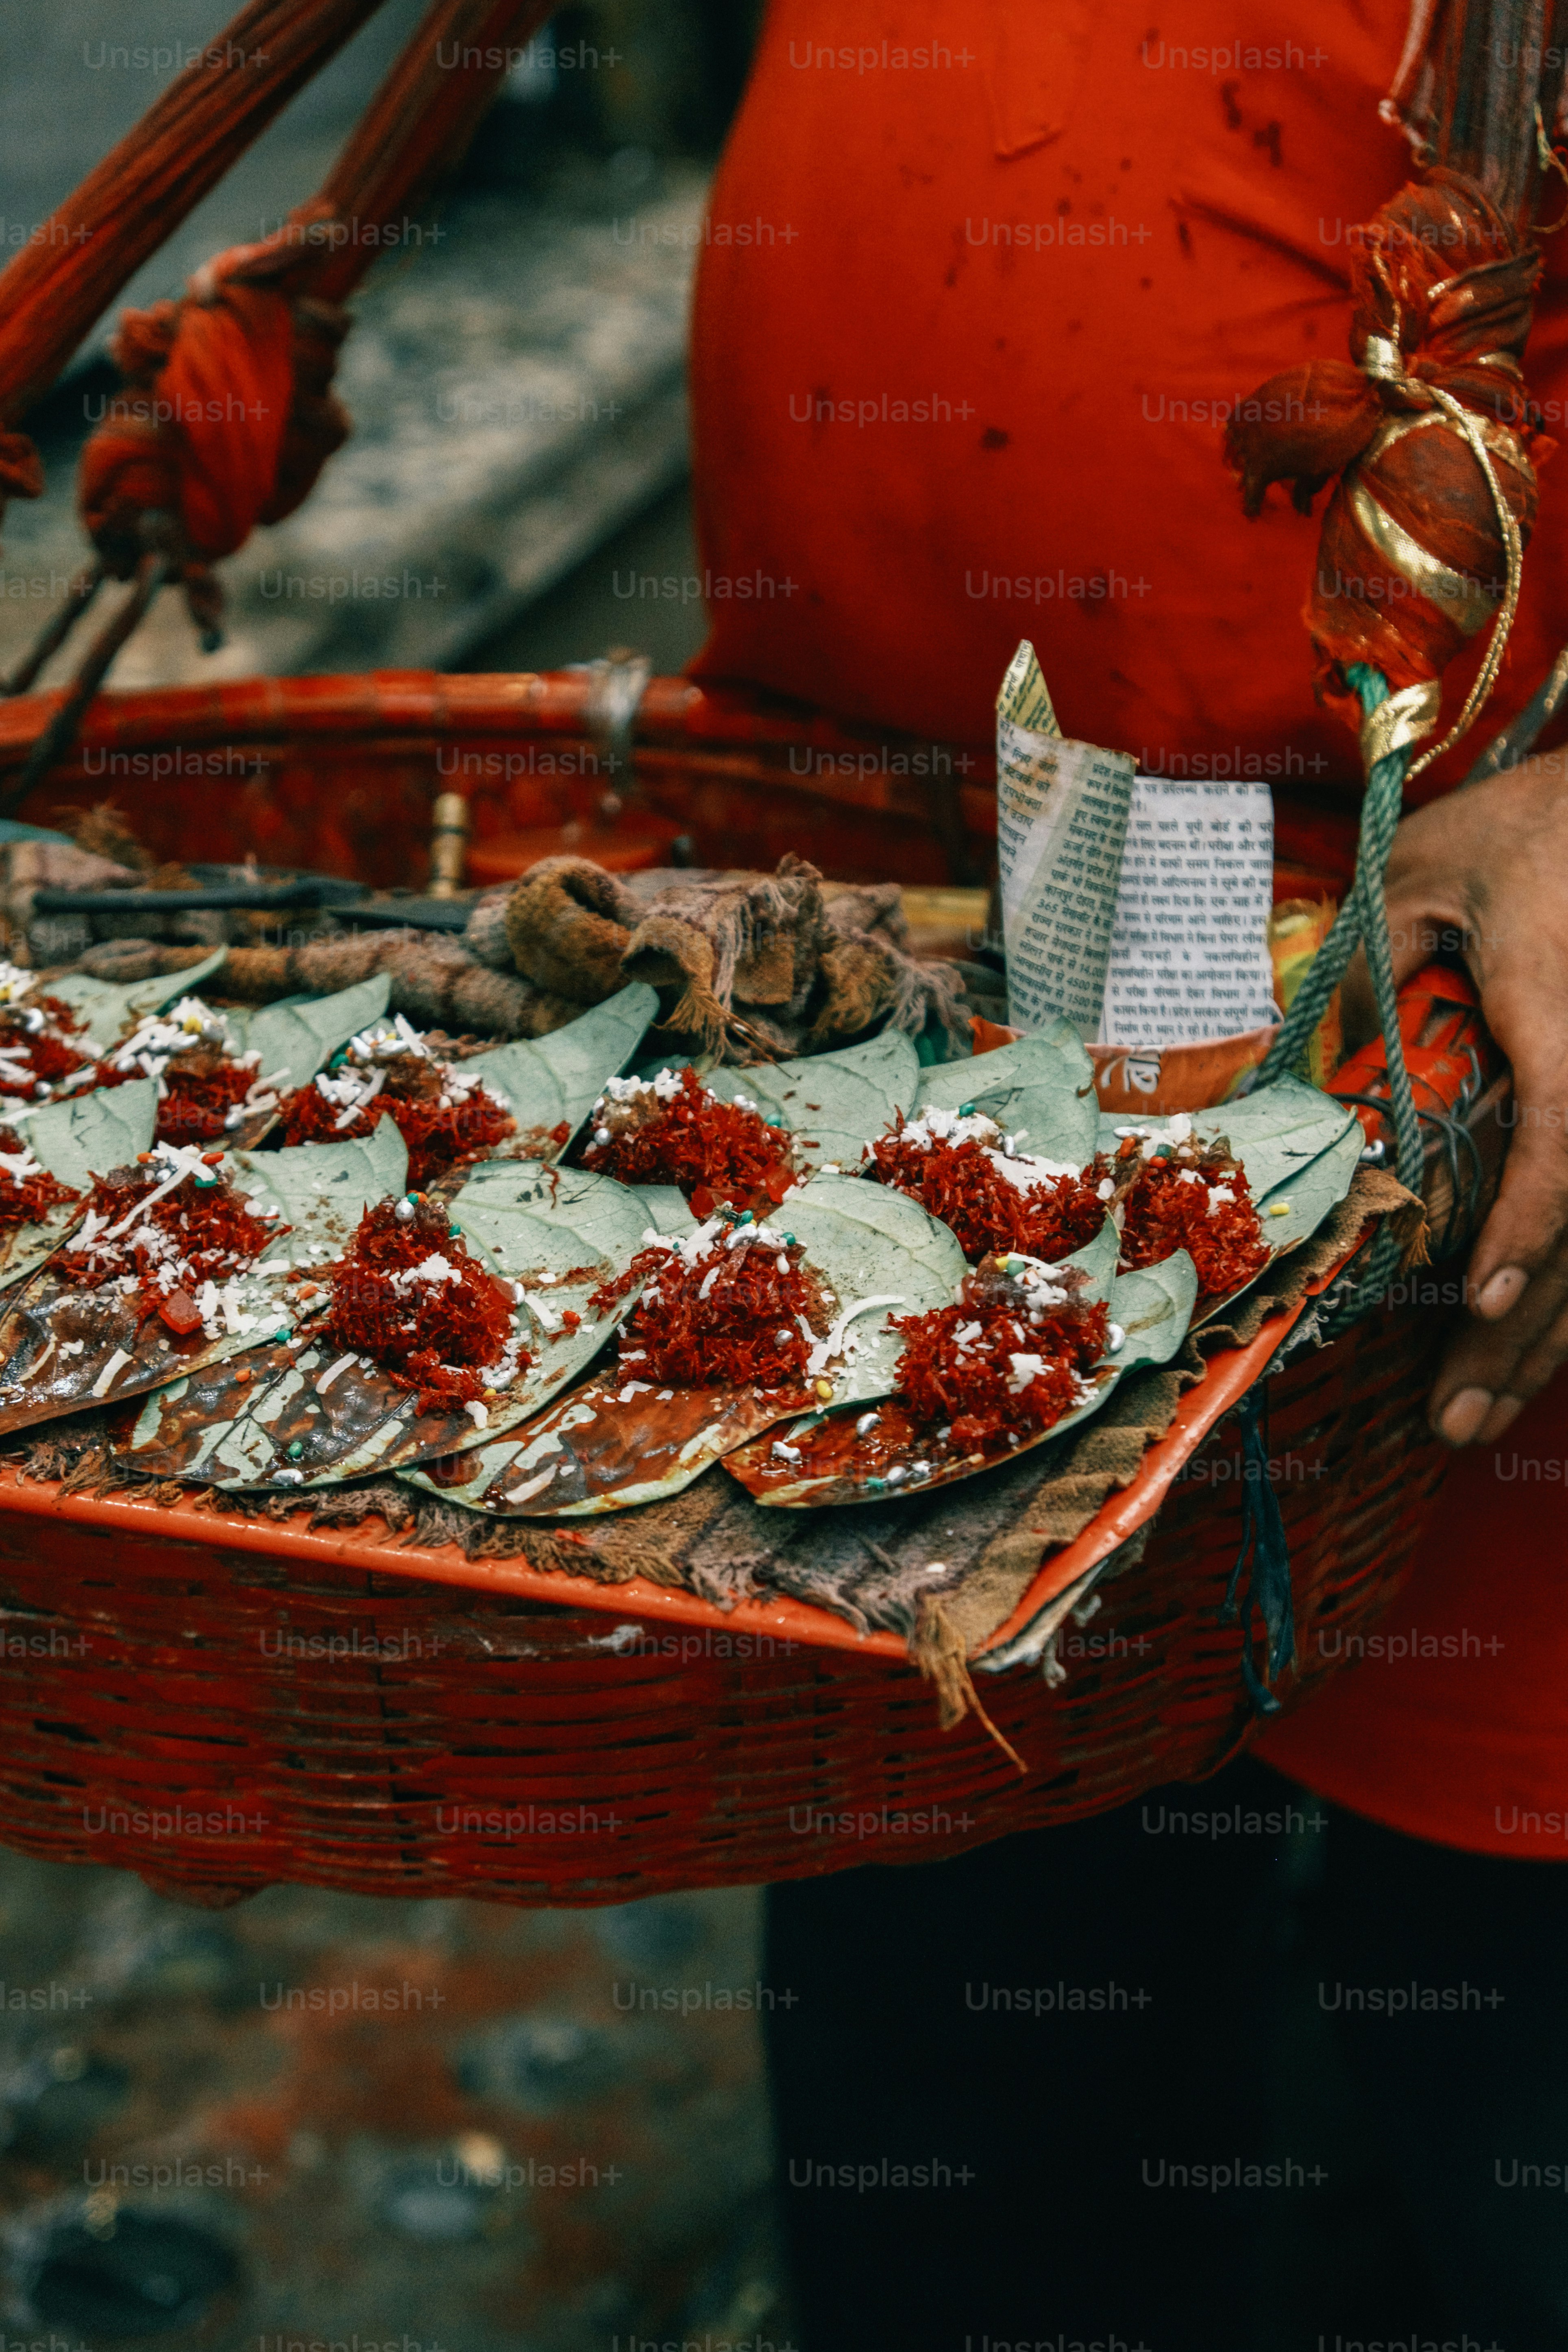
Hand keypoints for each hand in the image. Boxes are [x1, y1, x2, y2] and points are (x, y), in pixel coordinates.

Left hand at [1346, 752, 1567, 1443]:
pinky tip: (1526, 1357)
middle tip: (1450, 1421)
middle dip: (1523, 1330)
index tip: (1474, 1291)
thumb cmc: (1528, 830)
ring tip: (1473, 1418)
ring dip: (1547, 1340)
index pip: (1567, 1132)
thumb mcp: (1426, 869)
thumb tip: (1295, 1068)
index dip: (1529, 1220)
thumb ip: (1368, 958)